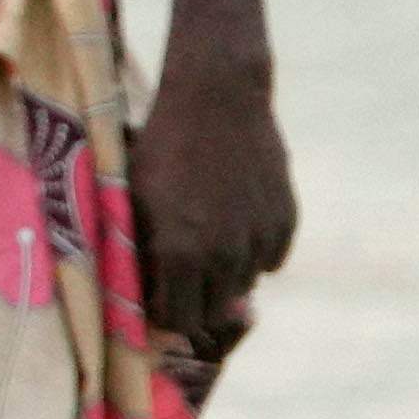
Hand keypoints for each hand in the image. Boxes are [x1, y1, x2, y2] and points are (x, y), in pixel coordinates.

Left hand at [131, 32, 296, 381]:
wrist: (216, 99)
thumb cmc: (160, 147)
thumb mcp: (133, 199)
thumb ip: (138, 250)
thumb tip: (142, 293)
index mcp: (178, 252)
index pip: (177, 319)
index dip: (166, 314)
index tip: (159, 300)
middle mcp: (222, 254)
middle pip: (214, 312)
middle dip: (195, 303)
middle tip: (182, 281)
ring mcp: (258, 239)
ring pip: (243, 287)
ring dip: (224, 278)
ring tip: (205, 244)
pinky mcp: (285, 223)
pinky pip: (270, 261)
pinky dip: (254, 254)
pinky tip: (234, 225)